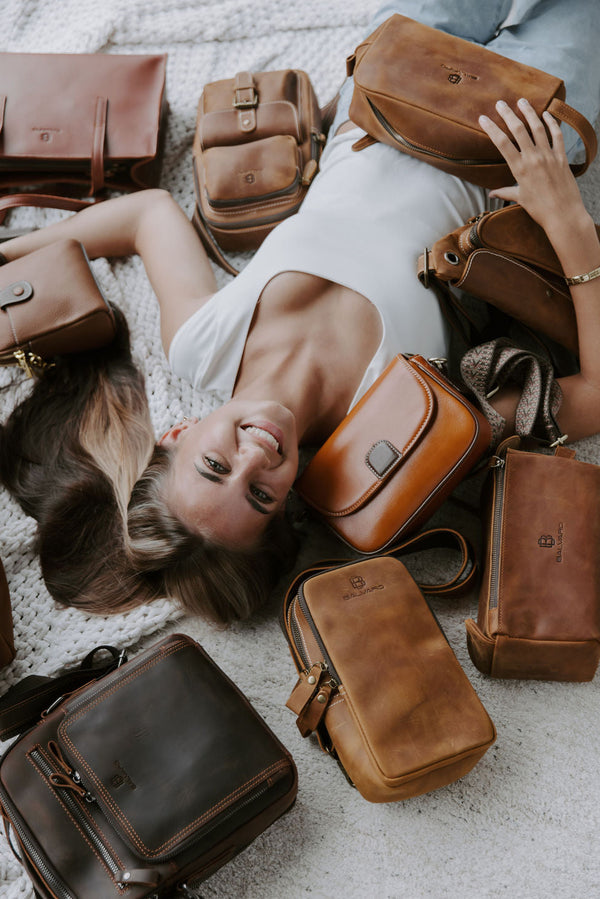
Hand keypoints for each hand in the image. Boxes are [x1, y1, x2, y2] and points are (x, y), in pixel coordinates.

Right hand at [478, 98, 587, 236]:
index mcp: (519, 169)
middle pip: (518, 130)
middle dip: (508, 114)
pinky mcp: (562, 157)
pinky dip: (552, 123)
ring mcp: (549, 156)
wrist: (563, 215)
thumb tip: (491, 194)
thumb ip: (505, 192)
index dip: (491, 129)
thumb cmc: (539, 210)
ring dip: (529, 112)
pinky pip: (557, 135)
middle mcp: (533, 159)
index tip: (483, 118)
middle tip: (500, 103)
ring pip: (537, 128)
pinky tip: (546, 114)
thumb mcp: (520, 199)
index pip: (502, 144)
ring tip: (522, 101)